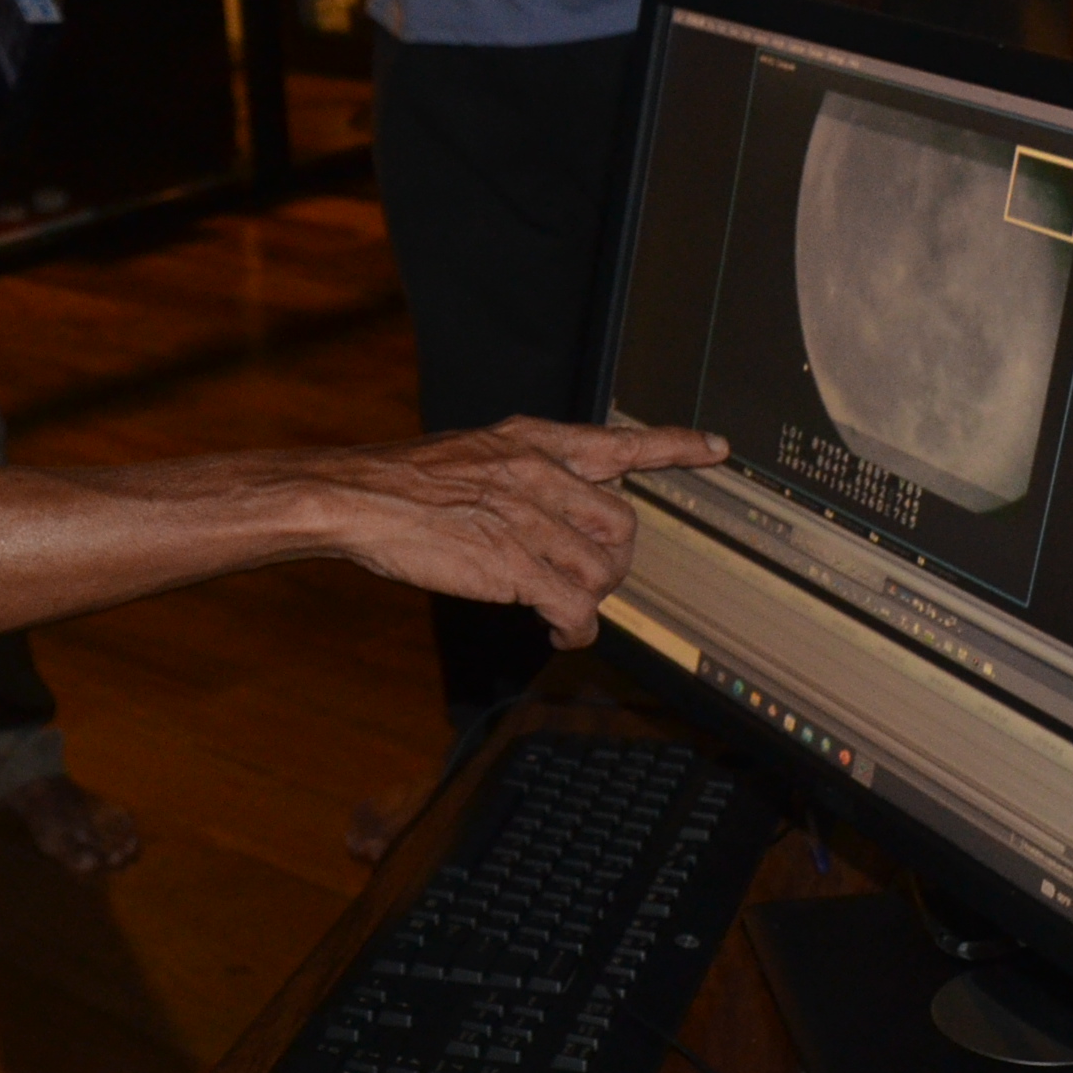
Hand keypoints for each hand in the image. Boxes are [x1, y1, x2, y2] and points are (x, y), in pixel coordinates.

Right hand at [327, 417, 727, 646]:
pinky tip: (559, 631)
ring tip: (562, 609)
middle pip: (622, 524)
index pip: (619, 441)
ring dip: (590, 599)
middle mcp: (540, 474)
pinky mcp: (514, 564)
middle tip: (588, 578)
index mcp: (533, 441)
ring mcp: (529, 519)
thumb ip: (523, 472)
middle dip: (616, 561)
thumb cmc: (403, 483)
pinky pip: (575, 606)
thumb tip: (558, 509)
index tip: (717, 449)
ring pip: (601, 571)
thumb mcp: (473, 453)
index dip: (674, 446)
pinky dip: (577, 627)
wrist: (356, 497)